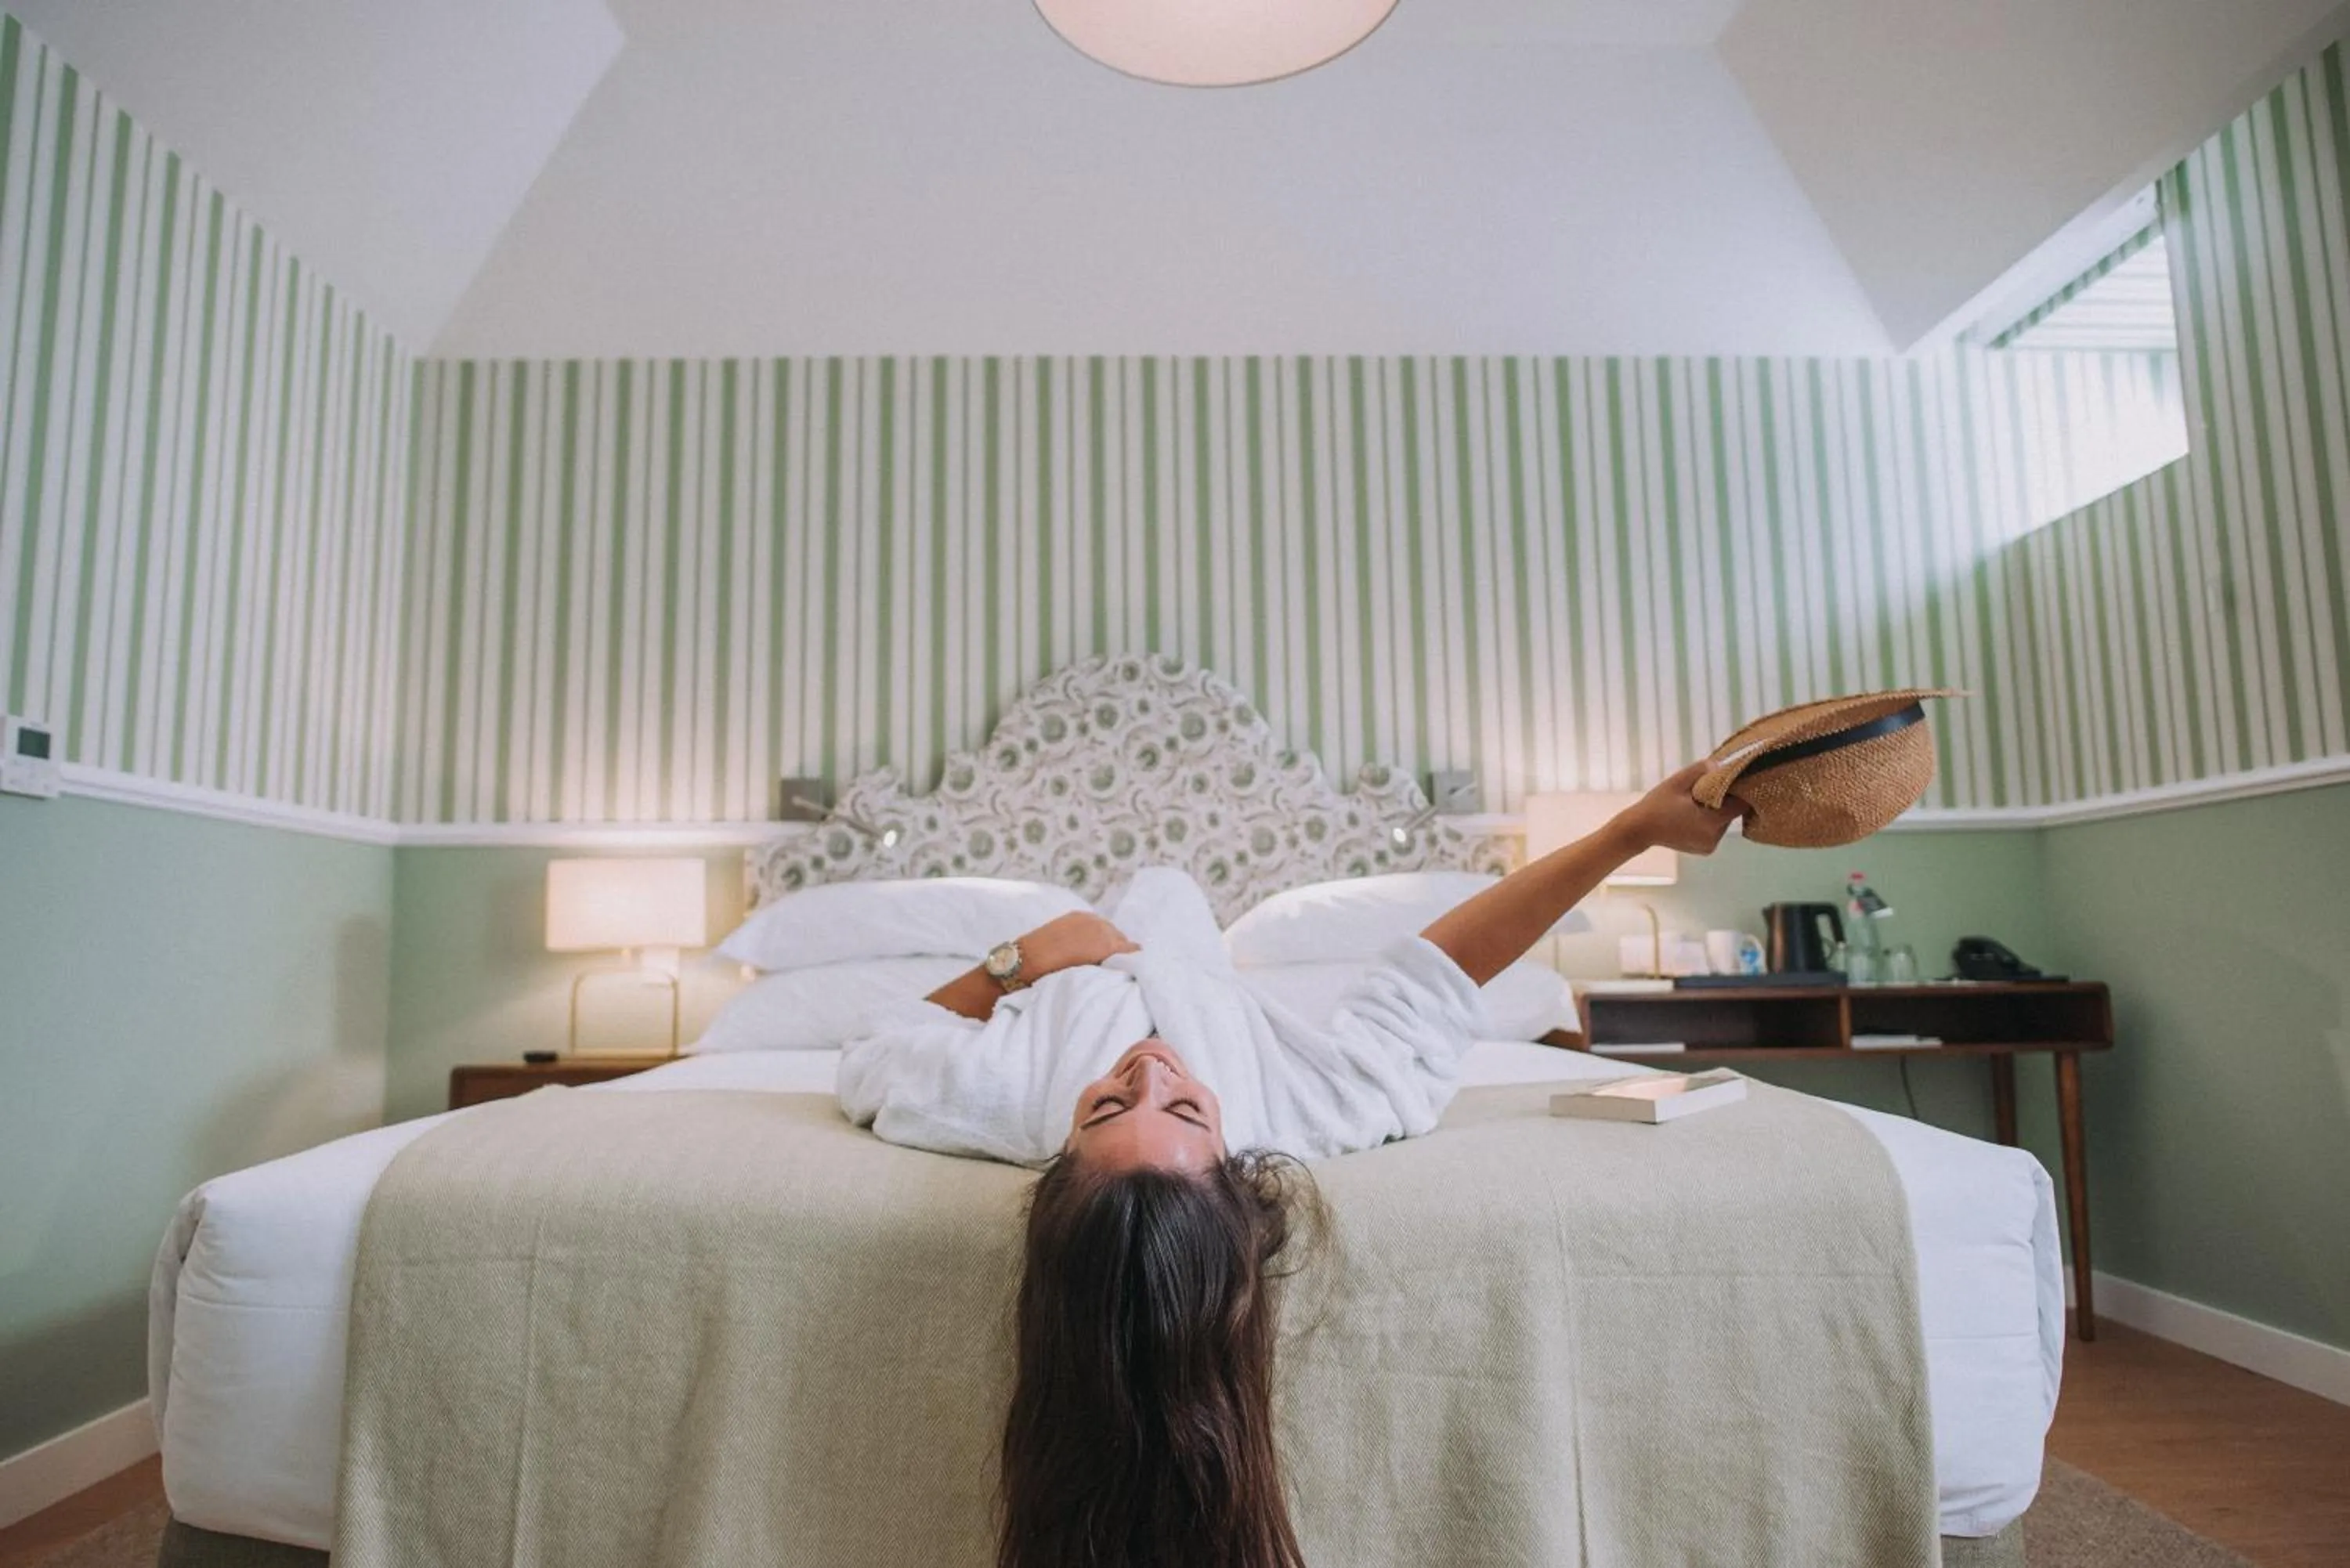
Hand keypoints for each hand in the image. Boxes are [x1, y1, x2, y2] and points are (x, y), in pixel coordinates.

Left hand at [1020, 912, 1138, 980]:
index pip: (1132, 950)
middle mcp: (1102, 927)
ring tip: (1096, 954)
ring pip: (1109, 929)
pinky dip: (1095, 931)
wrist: (1026, 960)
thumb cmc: (1056, 975)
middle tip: (1109, 965)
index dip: (1130, 961)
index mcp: (1108, 944)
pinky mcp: (1076, 914)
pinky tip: (1086, 942)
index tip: (1127, 971)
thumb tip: (1121, 968)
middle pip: (1122, 938)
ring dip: (1106, 940)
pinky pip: (1095, 922)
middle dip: (1118, 951)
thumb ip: (1108, 968)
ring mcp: (1089, 918)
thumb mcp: (1088, 975)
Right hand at [1607, 761, 1742, 857]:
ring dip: (1716, 811)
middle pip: (1732, 814)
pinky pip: (1715, 831)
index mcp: (1710, 822)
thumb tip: (1720, 766)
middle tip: (1707, 790)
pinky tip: (1694, 815)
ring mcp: (1709, 846)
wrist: (1639, 830)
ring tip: (1697, 803)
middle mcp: (1713, 838)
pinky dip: (1710, 821)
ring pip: (1724, 822)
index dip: (1738, 791)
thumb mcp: (1677, 782)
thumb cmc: (1657, 805)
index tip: (1729, 781)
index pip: (1740, 805)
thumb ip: (1701, 770)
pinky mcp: (1705, 849)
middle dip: (1724, 800)